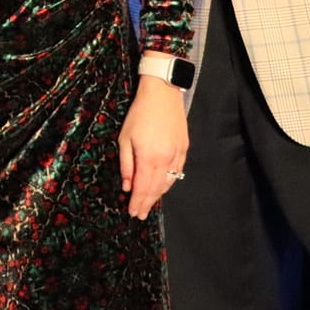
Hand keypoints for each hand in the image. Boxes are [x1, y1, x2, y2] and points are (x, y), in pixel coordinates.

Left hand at [119, 68, 188, 219]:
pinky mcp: (183, 148)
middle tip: (140, 215)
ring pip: (168, 182)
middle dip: (147, 203)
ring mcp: (176, 154)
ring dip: (158, 195)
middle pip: (155, 188)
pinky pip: (176, 171)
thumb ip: (126, 163)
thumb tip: (126, 185)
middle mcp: (164, 159)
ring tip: (149, 204)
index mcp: (148, 157)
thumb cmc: (139, 113)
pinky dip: (169, 182)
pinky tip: (163, 187)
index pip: (142, 187)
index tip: (133, 212)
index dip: (138, 202)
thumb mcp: (125, 137)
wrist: (162, 94)